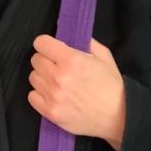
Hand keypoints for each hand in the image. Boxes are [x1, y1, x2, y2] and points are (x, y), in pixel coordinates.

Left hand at [28, 35, 125, 150]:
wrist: (118, 117)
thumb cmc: (111, 86)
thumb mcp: (104, 56)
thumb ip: (85, 42)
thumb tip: (68, 33)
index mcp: (71, 60)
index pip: (41, 43)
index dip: (45, 44)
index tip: (50, 48)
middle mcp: (59, 76)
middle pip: (35, 60)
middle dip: (45, 60)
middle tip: (56, 66)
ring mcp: (53, 96)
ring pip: (33, 77)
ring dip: (43, 77)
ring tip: (56, 81)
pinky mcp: (51, 112)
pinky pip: (32, 96)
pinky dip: (40, 94)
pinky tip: (52, 94)